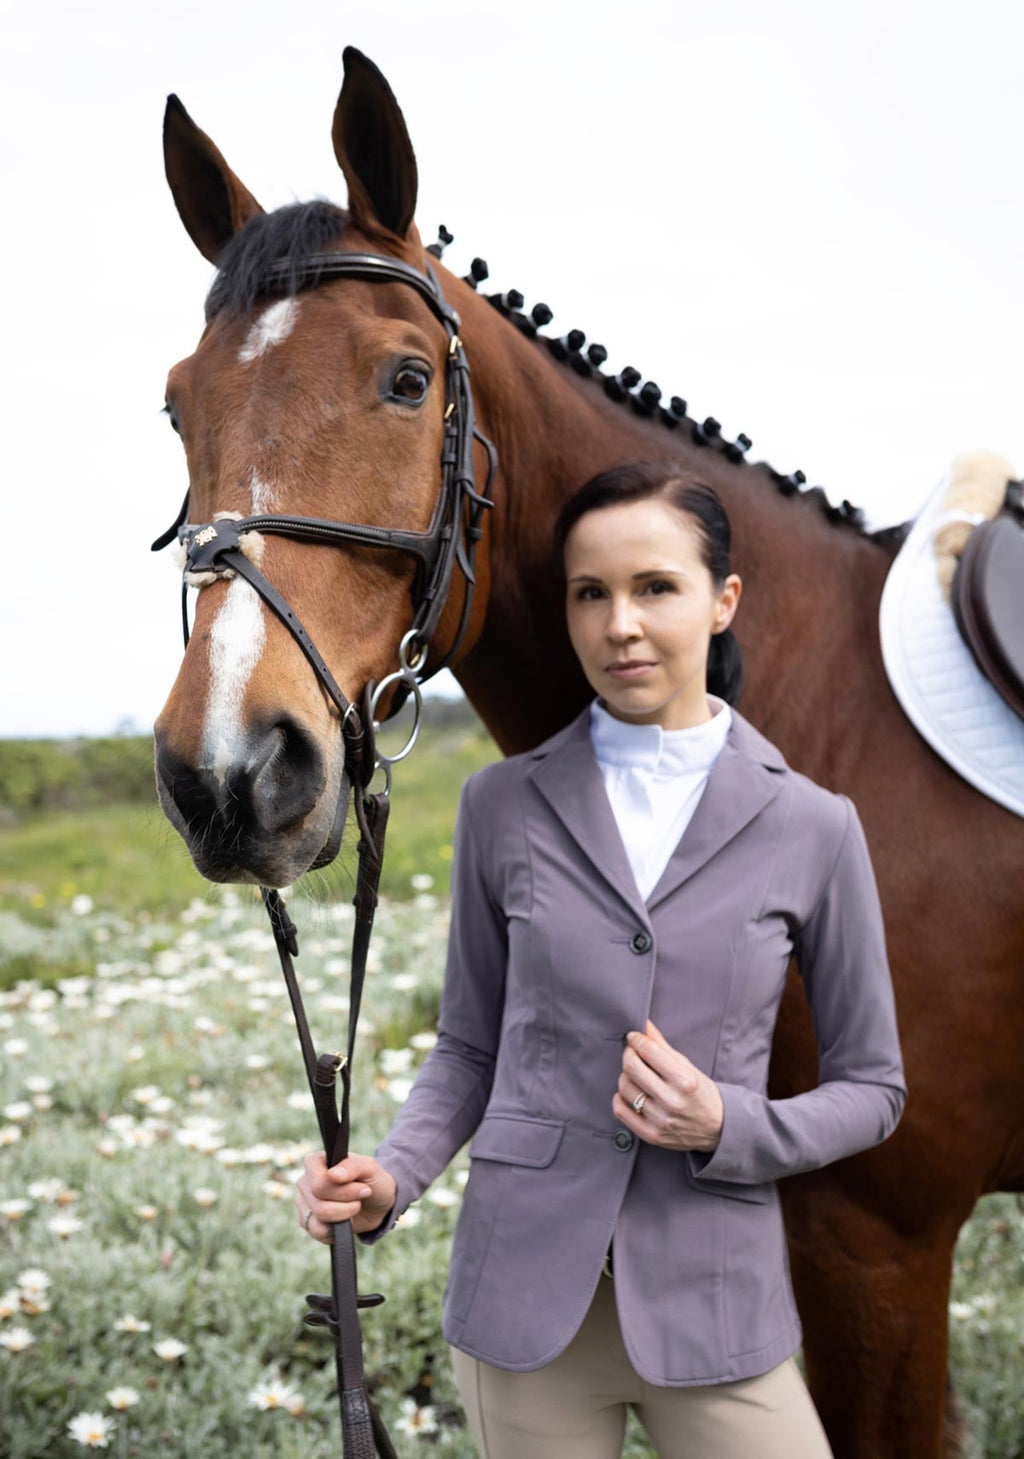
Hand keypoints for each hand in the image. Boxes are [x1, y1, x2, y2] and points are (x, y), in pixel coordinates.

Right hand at [295, 1151, 396, 1244]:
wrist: (377, 1203)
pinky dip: (337, 1230)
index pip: (318, 1183)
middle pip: (319, 1203)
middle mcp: (305, 1181)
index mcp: (315, 1162)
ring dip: (344, 1216)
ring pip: (318, 1219)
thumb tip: (333, 1175)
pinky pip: (318, 1232)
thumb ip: (352, 1166)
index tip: (362, 1187)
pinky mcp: (307, 1222)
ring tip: (354, 1208)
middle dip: (347, 1205)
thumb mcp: (369, 1168)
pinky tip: (345, 1221)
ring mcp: (304, 1203)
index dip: (343, 1191)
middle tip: (362, 1197)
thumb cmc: (371, 1180)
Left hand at [613, 1020, 723, 1152]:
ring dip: (625, 1076)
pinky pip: (621, 1111)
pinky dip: (619, 1098)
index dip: (636, 1039)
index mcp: (684, 1080)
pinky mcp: (651, 1135)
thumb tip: (644, 1025)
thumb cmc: (702, 1093)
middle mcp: (672, 1101)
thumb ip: (663, 1047)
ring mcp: (660, 1120)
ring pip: (625, 1087)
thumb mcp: (688, 1067)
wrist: (717, 1129)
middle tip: (632, 1052)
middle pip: (632, 1068)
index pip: (649, 1051)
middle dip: (628, 1054)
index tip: (633, 1037)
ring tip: (635, 1075)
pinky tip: (629, 1093)